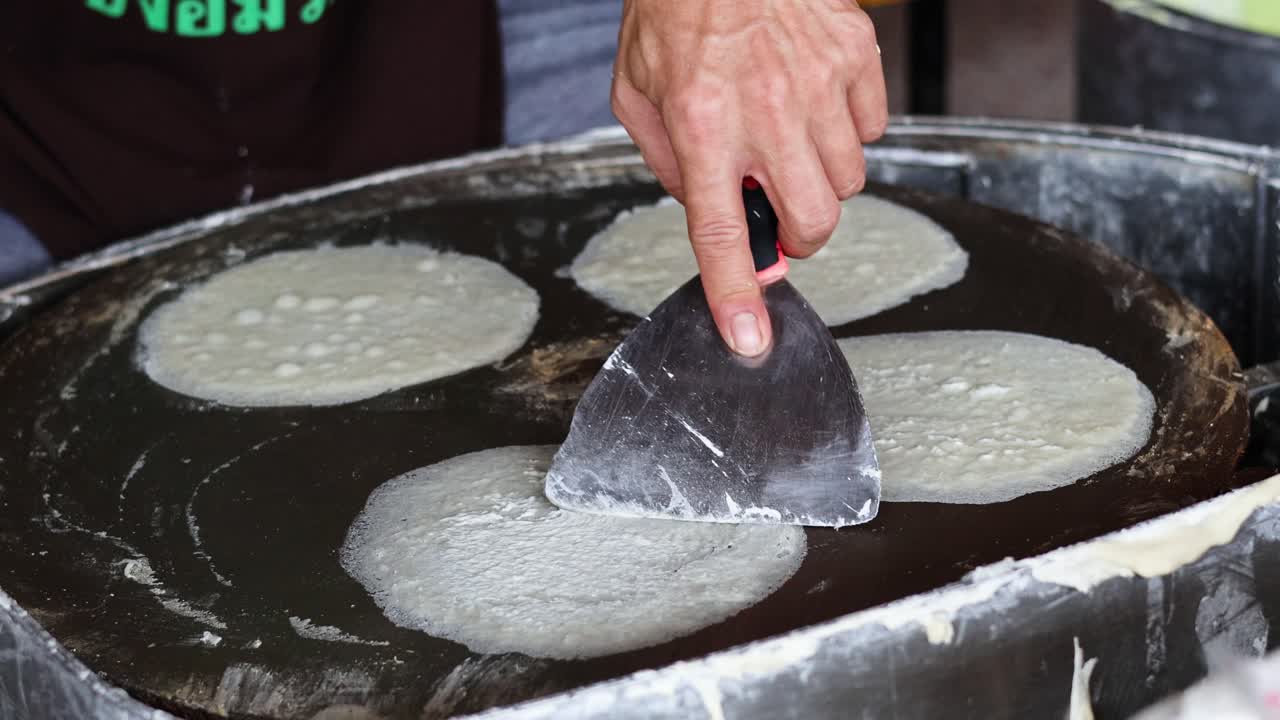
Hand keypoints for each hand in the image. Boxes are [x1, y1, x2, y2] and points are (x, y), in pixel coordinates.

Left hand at [612, 0, 886, 355]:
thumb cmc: (673, 8)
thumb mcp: (635, 90)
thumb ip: (667, 161)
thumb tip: (707, 210)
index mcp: (700, 122)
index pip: (721, 231)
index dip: (735, 293)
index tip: (750, 338)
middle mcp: (766, 110)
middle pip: (811, 221)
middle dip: (798, 238)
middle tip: (778, 216)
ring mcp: (820, 82)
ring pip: (847, 182)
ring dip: (819, 182)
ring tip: (789, 140)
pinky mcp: (855, 56)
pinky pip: (870, 130)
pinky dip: (845, 132)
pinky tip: (813, 101)